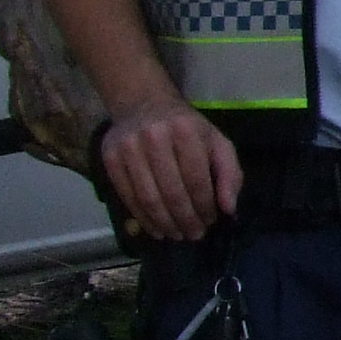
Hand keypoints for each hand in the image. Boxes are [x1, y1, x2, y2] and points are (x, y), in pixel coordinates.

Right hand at [101, 97, 241, 243]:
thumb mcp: (216, 142)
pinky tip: (157, 229)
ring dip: (165, 223)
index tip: (210, 221)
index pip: (197, 179)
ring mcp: (128, 147)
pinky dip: (143, 219)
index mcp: (185, 130)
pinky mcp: (110, 158)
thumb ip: (230, 173)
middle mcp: (154, 136)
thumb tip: (228, 209)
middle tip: (194, 234)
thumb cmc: (186, 128)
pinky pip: (128, 197)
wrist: (143, 104)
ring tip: (177, 235)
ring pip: (148, 198)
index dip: (204, 206)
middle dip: (186, 219)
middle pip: (172, 191)